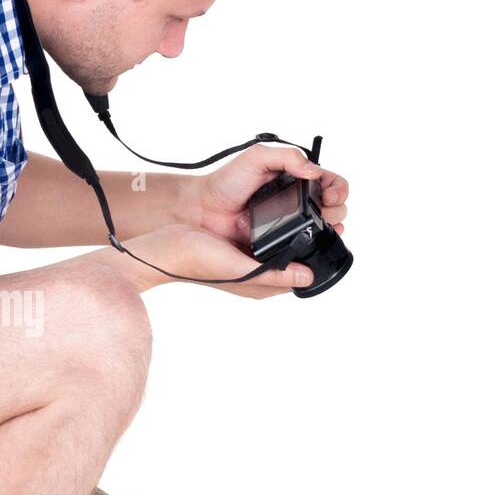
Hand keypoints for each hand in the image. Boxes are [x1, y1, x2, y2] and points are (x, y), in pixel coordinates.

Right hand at [115, 223, 319, 298]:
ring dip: (292, 229)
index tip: (328, 231)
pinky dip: (274, 223)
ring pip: (282, 244)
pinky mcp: (241, 245)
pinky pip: (267, 235)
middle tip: (318, 215)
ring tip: (301, 208)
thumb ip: (273, 274)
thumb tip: (307, 278)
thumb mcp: (239, 268)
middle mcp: (258, 275)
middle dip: (306, 240)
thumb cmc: (196, 260)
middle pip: (294, 258)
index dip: (316, 256)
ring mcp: (250, 260)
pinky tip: (275, 209)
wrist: (166, 246)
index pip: (301, 275)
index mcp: (261, 286)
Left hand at [188, 144, 349, 248]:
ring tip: (326, 227)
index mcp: (294, 179)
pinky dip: (313, 244)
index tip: (329, 195)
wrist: (201, 210)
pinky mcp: (279, 244)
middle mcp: (295, 201)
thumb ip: (287, 156)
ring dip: (331, 227)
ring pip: (323, 228)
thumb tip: (314, 172)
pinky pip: (303, 247)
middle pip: (333, 207)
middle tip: (325, 209)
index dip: (337, 189)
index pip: (329, 183)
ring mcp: (288, 224)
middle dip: (336, 208)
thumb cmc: (225, 182)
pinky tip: (314, 242)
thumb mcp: (257, 158)